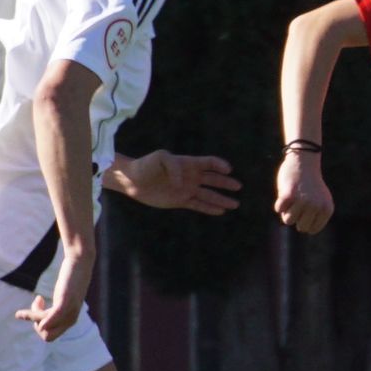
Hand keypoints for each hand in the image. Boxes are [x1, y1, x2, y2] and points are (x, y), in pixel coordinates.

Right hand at [16, 246, 90, 341]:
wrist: (80, 261)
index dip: (39, 326)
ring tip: (38, 299)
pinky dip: (40, 315)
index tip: (39, 308)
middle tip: (37, 305)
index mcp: (70, 321)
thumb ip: (57, 308)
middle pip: (46, 336)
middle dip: (35, 323)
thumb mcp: (62, 297)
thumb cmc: (70, 279)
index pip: (49, 336)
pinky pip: (52, 316)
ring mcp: (70, 311)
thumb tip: (44, 317)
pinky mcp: (67, 300)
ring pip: (45, 326)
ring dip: (33, 314)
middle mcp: (71, 319)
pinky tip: (37, 302)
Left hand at [117, 150, 240, 213]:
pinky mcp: (180, 201)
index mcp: (188, 163)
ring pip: (208, 195)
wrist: (133, 179)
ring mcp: (186, 189)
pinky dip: (209, 208)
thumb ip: (174, 167)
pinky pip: (198, 205)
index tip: (228, 170)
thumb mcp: (160, 158)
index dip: (219, 165)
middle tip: (238, 186)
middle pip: (213, 179)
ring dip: (221, 199)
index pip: (208, 163)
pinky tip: (220, 212)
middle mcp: (190, 176)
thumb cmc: (146, 165)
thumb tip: (183, 184)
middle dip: (226, 183)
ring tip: (235, 204)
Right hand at [275, 152, 333, 233]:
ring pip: (288, 220)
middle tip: (298, 203)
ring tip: (292, 198)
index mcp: (326, 209)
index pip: (311, 229)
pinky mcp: (289, 195)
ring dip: (287, 211)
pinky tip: (285, 192)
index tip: (306, 209)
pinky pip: (279, 209)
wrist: (304, 161)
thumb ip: (316, 216)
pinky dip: (279, 203)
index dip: (305, 221)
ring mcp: (303, 200)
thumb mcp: (320, 200)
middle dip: (296, 217)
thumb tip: (305, 230)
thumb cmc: (311, 183)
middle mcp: (316, 206)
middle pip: (300, 227)